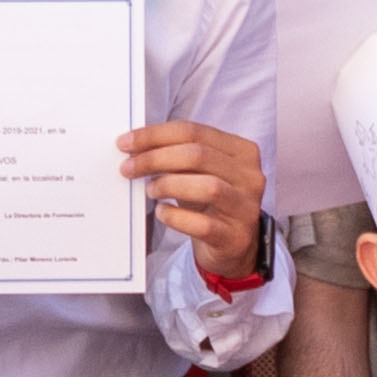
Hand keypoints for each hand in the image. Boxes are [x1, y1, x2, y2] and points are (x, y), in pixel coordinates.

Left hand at [120, 117, 267, 269]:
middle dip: (155, 159)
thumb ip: (177, 155)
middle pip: (198, 155)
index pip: (194, 132)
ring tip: (151, 190)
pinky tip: (162, 213)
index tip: (126, 143)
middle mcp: (250, 176)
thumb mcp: (200, 172)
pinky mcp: (235, 236)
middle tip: (128, 168)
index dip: (155, 135)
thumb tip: (135, 145)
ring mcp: (246, 208)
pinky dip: (176, 216)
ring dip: (168, 185)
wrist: (233, 245)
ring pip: (206, 187)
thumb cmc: (211, 202)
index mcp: (242, 151)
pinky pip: (202, 224)